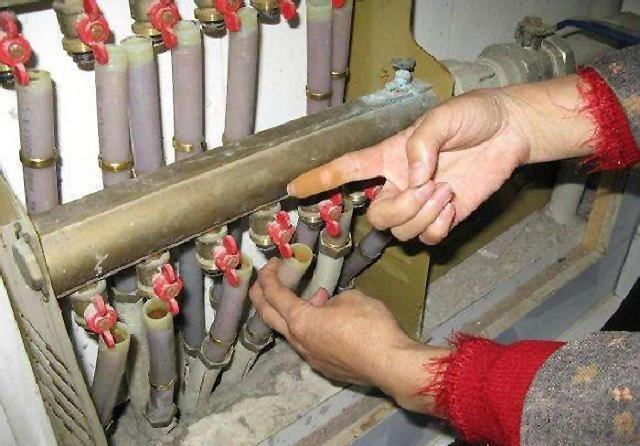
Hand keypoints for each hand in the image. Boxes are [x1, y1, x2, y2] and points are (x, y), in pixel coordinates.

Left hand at [249, 258, 449, 412]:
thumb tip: (325, 303)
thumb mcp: (352, 298)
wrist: (390, 364)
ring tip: (306, 299)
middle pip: (268, 316)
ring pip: (289, 332)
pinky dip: (308, 328)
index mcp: (301, 320)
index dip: (268, 276)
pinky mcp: (324, 367)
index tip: (269, 264)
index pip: (274, 294)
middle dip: (260, 296)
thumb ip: (332, 299)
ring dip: (289, 313)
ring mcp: (310, 357)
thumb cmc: (371, 325)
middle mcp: (298, 341)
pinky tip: (325, 322)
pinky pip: (307, 344)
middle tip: (263, 281)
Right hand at [287, 75, 594, 243]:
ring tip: (448, 190)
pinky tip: (452, 207)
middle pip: (377, 216)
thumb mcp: (444, 117)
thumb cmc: (472, 116)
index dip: (318, 179)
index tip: (291, 188)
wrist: (510, 133)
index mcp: (389, 156)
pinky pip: (426, 239)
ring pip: (401, 230)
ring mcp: (420, 203)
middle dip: (402, 209)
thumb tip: (413, 178)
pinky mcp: (442, 217)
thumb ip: (422, 144)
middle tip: (432, 186)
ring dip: (425, 214)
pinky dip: (437, 227)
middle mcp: (399, 183)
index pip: (346, 169)